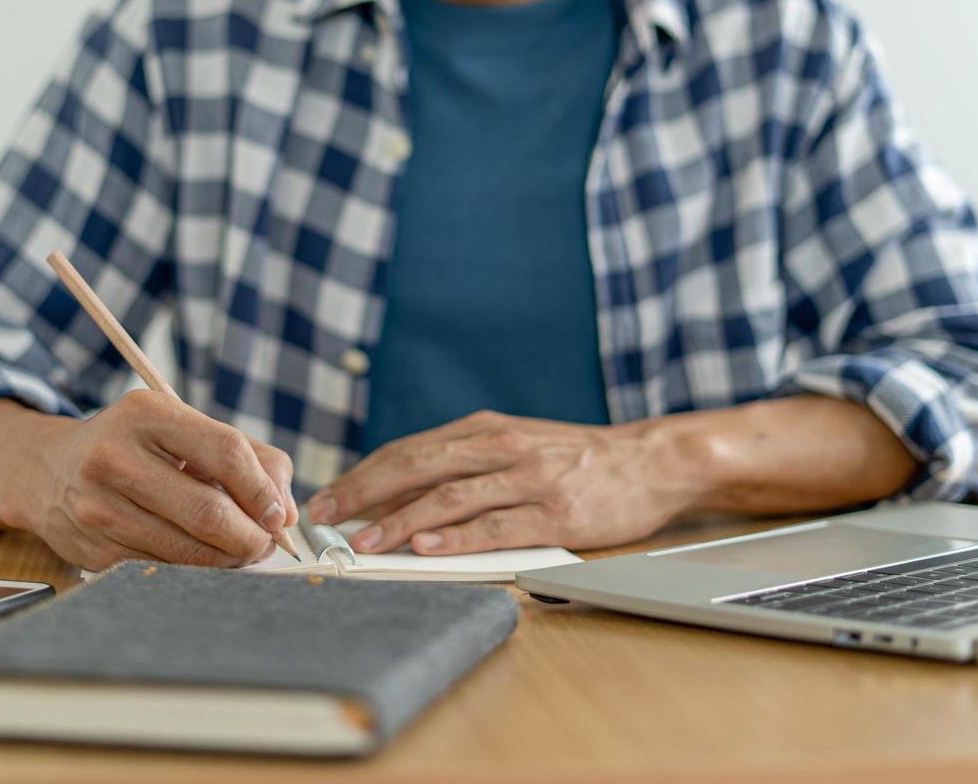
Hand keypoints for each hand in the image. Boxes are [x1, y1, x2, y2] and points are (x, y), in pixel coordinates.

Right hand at [3, 390, 297, 570]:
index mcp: (148, 414)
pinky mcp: (94, 550)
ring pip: (189, 549)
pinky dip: (196, 568)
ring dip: (229, 558)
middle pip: (210, 512)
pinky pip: (165, 567)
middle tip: (267, 542)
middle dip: (252, 537)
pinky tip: (202, 556)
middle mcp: (116, 457)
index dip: (263, 491)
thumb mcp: (182, 427)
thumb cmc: (134, 446)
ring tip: (241, 550)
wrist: (47, 470)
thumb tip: (287, 511)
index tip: (279, 514)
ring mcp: (100, 507)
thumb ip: (247, 456)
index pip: (227, 453)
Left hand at [306, 410, 706, 554]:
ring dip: (400, 520)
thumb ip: (462, 466)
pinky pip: (496, 525)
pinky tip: (426, 546)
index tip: (328, 500)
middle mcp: (500, 448)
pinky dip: (456, 537)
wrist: (651, 460)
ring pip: (450, 496)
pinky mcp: (556, 512)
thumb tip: (398, 499)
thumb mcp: (514, 445)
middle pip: (416, 465)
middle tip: (327, 519)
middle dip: (364, 493)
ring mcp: (528, 479)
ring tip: (364, 543)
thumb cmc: (577, 459)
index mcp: (484, 431)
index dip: (362, 475)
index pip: (408, 450)